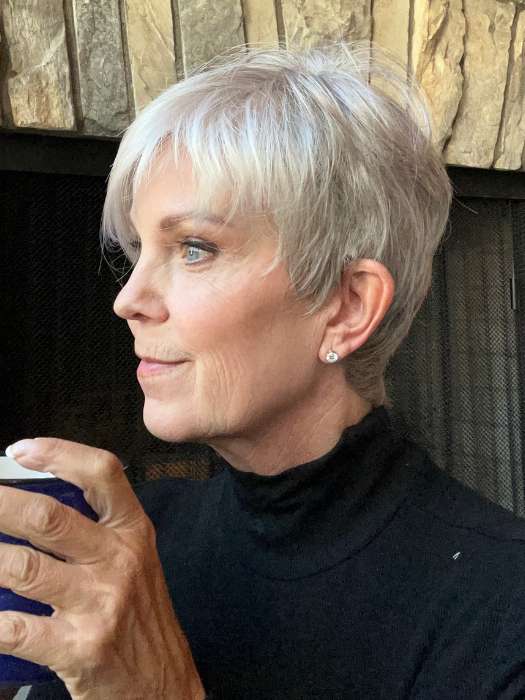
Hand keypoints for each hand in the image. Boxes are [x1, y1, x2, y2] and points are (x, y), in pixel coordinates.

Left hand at [0, 438, 205, 699]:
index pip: (101, 473)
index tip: (20, 449)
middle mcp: (119, 560)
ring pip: (23, 567)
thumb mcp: (135, 563)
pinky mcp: (81, 648)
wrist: (165, 686)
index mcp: (133, 532)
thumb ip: (99, 532)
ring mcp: (101, 603)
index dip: (59, 453)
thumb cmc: (142, 619)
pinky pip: (16, 628)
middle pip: (48, 516)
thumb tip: (37, 505)